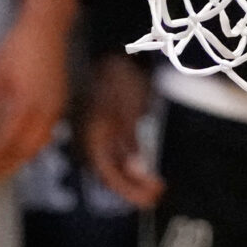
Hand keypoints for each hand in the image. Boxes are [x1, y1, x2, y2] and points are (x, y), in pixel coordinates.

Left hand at [0, 4, 72, 181]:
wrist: (47, 28)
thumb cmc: (18, 48)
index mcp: (28, 104)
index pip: (7, 142)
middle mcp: (46, 111)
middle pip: (24, 150)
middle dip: (2, 168)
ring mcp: (55, 108)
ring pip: (37, 146)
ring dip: (16, 162)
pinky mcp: (59, 105)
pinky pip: (45, 135)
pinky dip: (29, 149)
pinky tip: (15, 154)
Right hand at [81, 55, 162, 208]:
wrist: (112, 50)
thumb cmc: (120, 75)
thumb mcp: (129, 107)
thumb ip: (130, 141)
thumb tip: (136, 170)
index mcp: (94, 137)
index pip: (110, 175)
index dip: (130, 190)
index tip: (152, 196)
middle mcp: (91, 141)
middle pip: (109, 175)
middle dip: (132, 189)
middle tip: (156, 196)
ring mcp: (95, 136)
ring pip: (111, 167)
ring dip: (132, 179)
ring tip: (152, 186)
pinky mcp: (103, 130)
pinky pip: (113, 155)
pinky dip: (128, 165)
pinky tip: (140, 168)